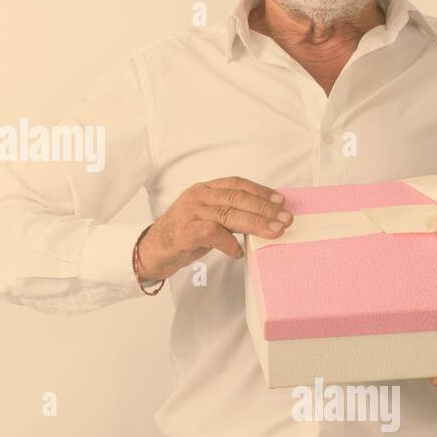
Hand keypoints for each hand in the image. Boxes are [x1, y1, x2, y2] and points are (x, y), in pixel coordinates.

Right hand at [136, 176, 292, 280]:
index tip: (281, 201)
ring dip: (255, 224)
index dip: (261, 191)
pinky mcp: (184, 231)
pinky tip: (238, 252)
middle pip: (237, 198)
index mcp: (204, 190)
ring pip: (229, 214)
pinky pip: (213, 233)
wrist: (151, 251)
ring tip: (274, 232)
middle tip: (285, 219)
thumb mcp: (206, 218)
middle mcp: (197, 197)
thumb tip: (263, 219)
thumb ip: (228, 214)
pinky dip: (230, 243)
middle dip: (265, 209)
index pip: (237, 184)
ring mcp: (190, 213)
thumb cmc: (182, 235)